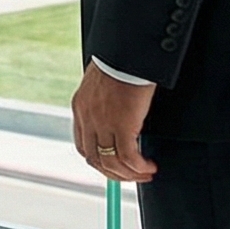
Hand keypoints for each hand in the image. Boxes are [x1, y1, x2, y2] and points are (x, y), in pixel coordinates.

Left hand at [70, 61, 157, 182]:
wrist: (128, 52)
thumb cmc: (120, 62)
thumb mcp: (102, 84)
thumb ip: (103, 102)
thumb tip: (116, 117)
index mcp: (80, 107)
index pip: (84, 146)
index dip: (100, 161)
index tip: (115, 166)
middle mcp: (87, 118)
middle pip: (96, 160)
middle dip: (115, 173)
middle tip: (132, 175)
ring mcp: (102, 123)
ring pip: (112, 163)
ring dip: (129, 174)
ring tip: (145, 173)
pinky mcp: (122, 125)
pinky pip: (129, 157)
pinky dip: (139, 167)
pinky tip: (149, 165)